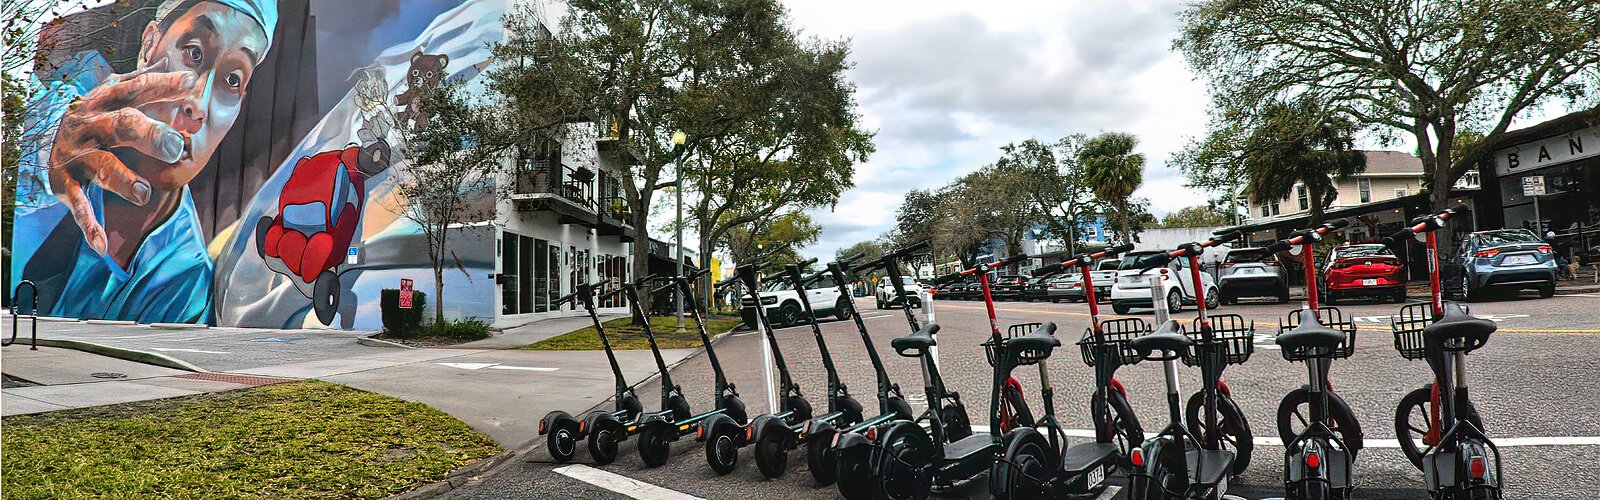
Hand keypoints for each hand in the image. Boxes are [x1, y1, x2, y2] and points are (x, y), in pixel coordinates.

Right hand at [48, 68, 196, 254]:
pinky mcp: (64, 183)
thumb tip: (193, 79)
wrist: (49, 141)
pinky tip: (101, 246)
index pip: (136, 91)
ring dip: (123, 181)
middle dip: (149, 135)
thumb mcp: (120, 102)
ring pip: (103, 166)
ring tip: (144, 194)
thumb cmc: (101, 120)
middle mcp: (89, 125)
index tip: (191, 82)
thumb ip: (151, 94)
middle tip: (177, 147)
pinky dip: (89, 226)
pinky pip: (79, 206)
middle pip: (121, 126)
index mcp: (106, 102)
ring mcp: (76, 155)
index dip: (162, 86)